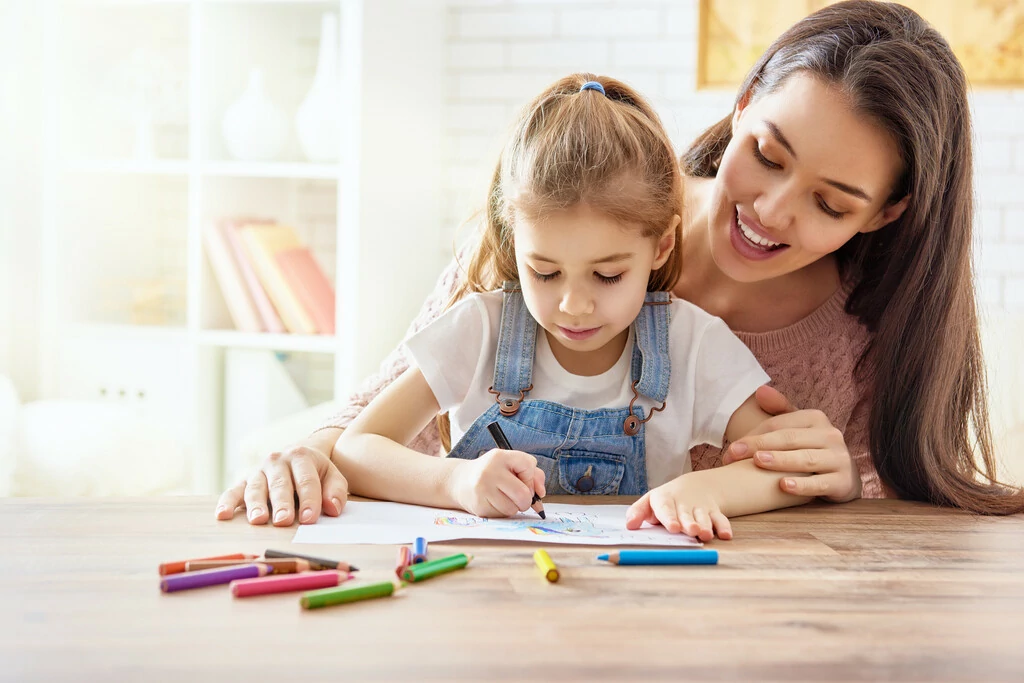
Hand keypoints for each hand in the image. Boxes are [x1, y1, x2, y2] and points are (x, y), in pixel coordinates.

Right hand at [215, 435, 348, 525]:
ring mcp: (258, 471)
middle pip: (280, 484)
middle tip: (284, 521)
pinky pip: (233, 491)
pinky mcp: (243, 481)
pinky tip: (223, 515)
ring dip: (256, 505)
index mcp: (301, 457)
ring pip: (256, 488)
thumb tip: (333, 509)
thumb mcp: (331, 476)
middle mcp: (277, 461)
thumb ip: (335, 491)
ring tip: (258, 520)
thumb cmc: (315, 473)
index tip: (310, 519)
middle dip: (282, 503)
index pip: (306, 480)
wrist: (296, 456)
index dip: (309, 500)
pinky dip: (226, 502)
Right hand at [447, 449, 545, 517]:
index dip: (531, 477)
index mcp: (500, 456)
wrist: (461, 481)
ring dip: (514, 507)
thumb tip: (541, 493)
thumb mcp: (510, 465)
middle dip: (527, 500)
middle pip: (523, 494)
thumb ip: (532, 474)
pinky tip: (494, 502)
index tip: (524, 480)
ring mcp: (482, 489)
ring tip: (504, 498)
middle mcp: (490, 471)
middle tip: (520, 497)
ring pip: (513, 508)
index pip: (528, 465)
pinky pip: (502, 515)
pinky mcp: (479, 506)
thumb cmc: (493, 473)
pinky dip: (503, 511)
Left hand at [625, 473, 730, 540]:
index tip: (673, 528)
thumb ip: (638, 512)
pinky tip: (726, 535)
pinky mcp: (714, 512)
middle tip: (691, 531)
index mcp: (665, 500)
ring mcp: (700, 507)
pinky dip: (724, 527)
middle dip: (689, 523)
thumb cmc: (665, 500)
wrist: (693, 487)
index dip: (670, 518)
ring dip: (706, 525)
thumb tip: (629, 526)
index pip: (666, 508)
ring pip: (704, 517)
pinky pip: (721, 519)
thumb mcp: (649, 503)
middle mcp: (684, 503)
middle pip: (687, 514)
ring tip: (706, 534)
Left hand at [722, 386, 860, 502]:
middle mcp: (831, 435)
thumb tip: (760, 391)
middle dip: (759, 446)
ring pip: (805, 459)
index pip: (779, 424)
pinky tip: (783, 486)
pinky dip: (802, 485)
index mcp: (816, 418)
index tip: (731, 450)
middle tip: (733, 455)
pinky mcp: (844, 482)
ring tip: (758, 461)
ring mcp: (839, 459)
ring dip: (780, 461)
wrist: (844, 476)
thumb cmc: (812, 449)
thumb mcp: (798, 428)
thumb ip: (779, 409)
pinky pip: (820, 484)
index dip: (753, 435)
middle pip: (789, 439)